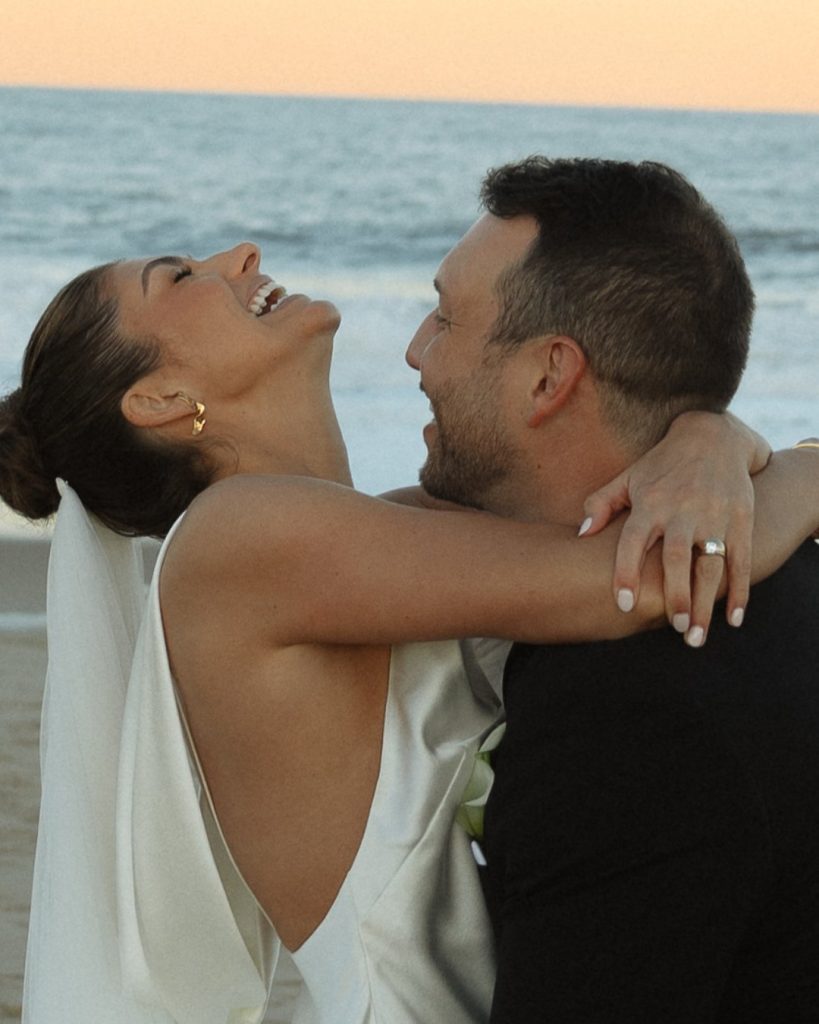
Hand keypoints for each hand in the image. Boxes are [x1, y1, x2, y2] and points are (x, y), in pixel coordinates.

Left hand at [580, 412, 770, 644]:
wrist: (714, 437)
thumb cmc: (662, 465)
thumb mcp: (629, 477)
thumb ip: (601, 504)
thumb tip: (581, 534)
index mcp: (651, 504)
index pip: (634, 541)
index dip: (628, 572)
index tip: (624, 603)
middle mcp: (683, 512)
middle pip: (677, 559)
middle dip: (676, 596)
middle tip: (675, 629)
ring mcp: (714, 516)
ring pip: (710, 565)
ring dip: (706, 602)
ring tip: (696, 636)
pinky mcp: (741, 519)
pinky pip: (741, 560)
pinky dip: (740, 590)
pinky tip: (733, 619)